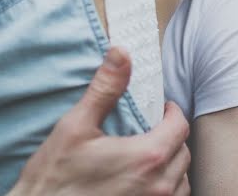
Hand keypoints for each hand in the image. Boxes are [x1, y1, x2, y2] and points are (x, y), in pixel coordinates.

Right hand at [7, 47, 190, 195]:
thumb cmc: (54, 178)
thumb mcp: (76, 126)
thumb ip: (105, 89)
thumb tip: (121, 54)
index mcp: (146, 157)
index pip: (180, 126)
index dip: (171, 112)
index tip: (160, 109)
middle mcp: (158, 186)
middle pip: (183, 152)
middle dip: (171, 137)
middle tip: (152, 130)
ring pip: (180, 181)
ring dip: (171, 166)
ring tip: (149, 157)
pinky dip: (165, 188)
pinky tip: (143, 182)